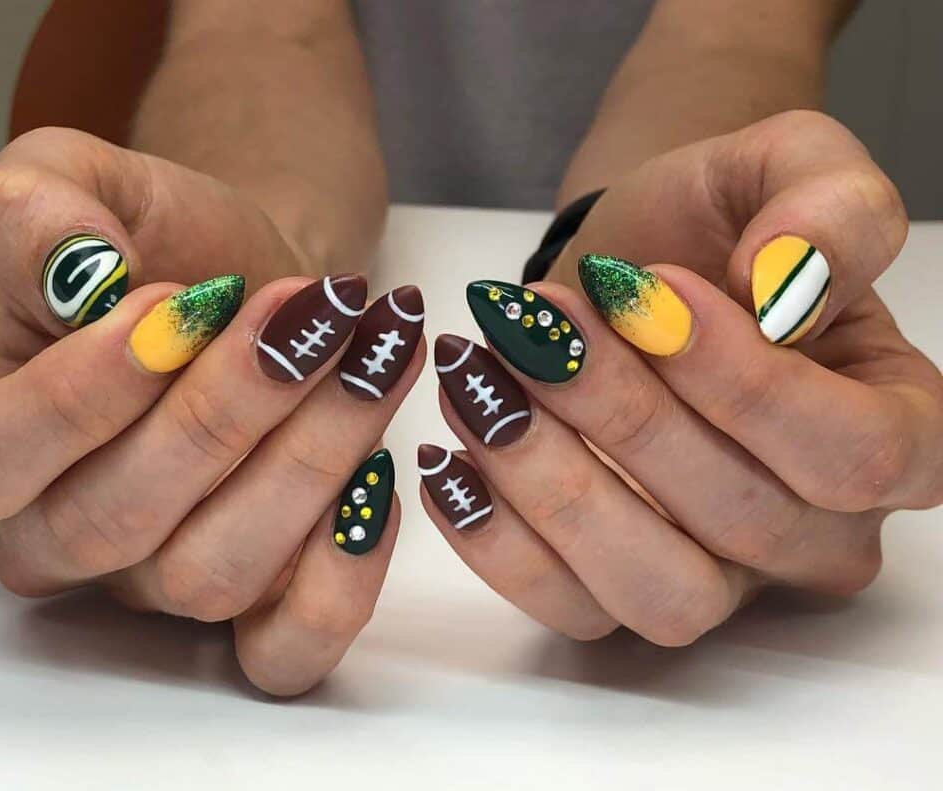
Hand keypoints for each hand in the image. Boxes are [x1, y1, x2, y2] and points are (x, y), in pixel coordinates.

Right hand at [0, 128, 426, 692]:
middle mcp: (62, 531)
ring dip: (306, 461)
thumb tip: (73, 268)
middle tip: (307, 315)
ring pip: (210, 574)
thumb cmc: (171, 240)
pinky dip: (343, 578)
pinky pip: (287, 650)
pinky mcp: (258, 603)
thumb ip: (35, 208)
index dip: (74, 396)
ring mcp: (160, 580)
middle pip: (112, 522)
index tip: (170, 305)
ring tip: (369, 356)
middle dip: (223, 410)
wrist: (268, 281)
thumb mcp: (86, 182)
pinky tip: (383, 473)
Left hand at [419, 111, 942, 644]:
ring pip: (657, 587)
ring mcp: (719, 577)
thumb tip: (788, 281)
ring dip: (555, 486)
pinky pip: (569, 608)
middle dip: (625, 416)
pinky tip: (447, 454)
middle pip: (744, 519)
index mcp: (894, 432)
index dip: (750, 383)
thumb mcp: (785, 168)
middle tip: (539, 327)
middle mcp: (817, 529)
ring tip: (482, 383)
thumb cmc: (711, 224)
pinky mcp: (620, 590)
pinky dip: (495, 540)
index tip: (653, 292)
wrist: (620, 268)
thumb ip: (828, 207)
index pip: (855, 454)